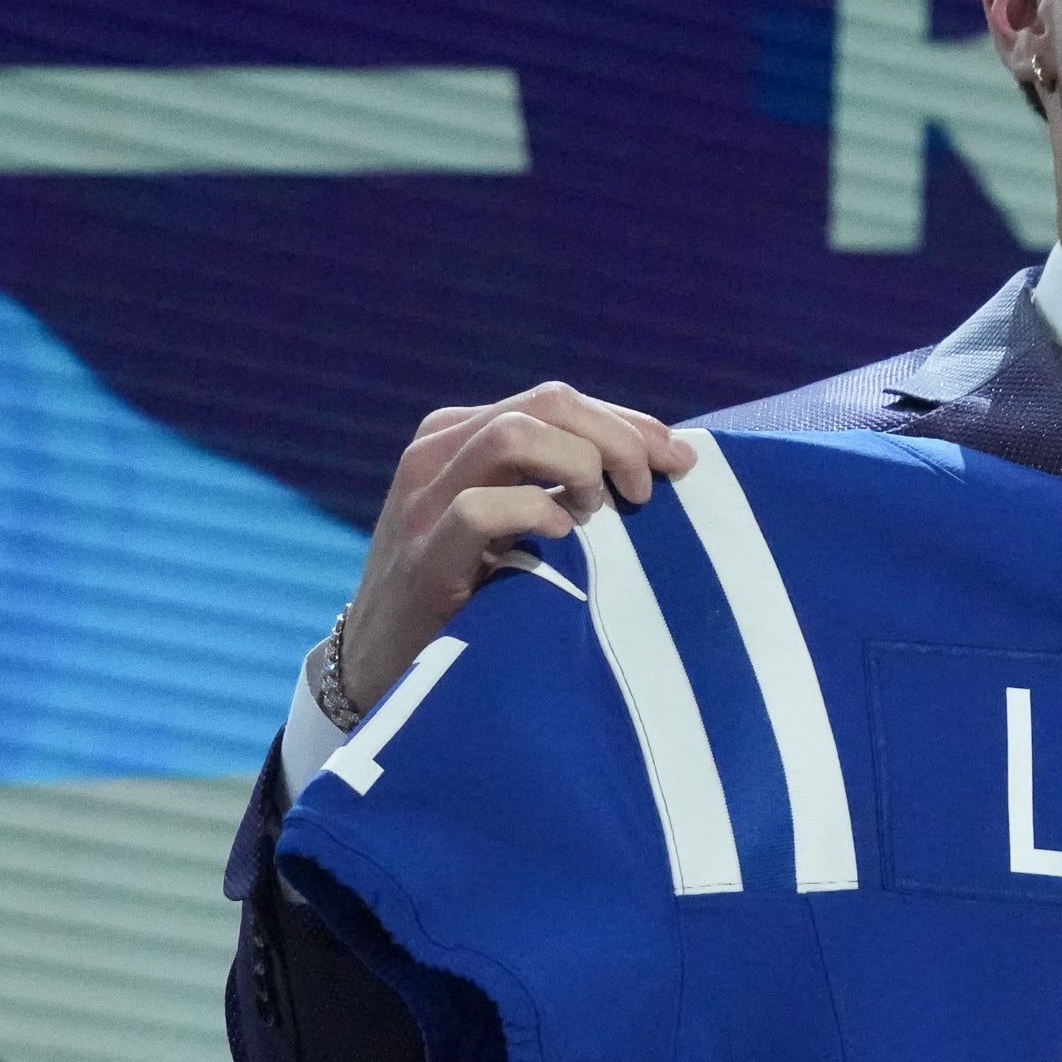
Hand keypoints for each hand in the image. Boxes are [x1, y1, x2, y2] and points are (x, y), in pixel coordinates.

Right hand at [337, 384, 693, 704]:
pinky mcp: (424, 555)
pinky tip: (564, 540)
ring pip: (514, 435)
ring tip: (600, 514)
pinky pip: (481, 508)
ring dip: (578, 467)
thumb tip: (657, 465)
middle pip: (546, 404)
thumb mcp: (509, 520)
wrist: (382, 660)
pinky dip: (535, 514)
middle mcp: (438, 451)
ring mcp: (424, 499)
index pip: (558, 400)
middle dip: (617, 439)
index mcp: (462, 433)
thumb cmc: (469, 590)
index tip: (679, 460)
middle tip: (647, 492)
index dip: (627, 422)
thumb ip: (557, 482)